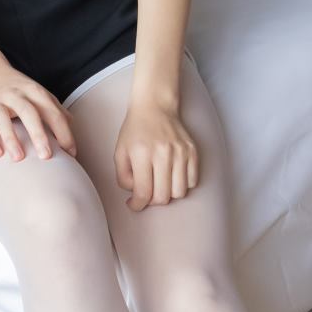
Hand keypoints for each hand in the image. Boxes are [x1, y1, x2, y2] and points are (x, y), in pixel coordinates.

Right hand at [0, 60, 78, 162]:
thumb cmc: (16, 88)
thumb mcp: (37, 92)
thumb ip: (54, 108)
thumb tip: (72, 125)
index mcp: (34, 91)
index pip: (52, 112)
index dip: (63, 132)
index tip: (70, 153)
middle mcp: (15, 94)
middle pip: (28, 112)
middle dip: (38, 134)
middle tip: (46, 156)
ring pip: (2, 118)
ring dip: (11, 138)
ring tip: (19, 158)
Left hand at [116, 94, 198, 209]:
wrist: (155, 106)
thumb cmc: (135, 130)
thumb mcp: (119, 152)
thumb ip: (123, 177)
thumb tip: (135, 195)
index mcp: (142, 154)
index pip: (143, 192)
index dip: (137, 205)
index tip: (134, 205)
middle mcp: (163, 153)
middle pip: (163, 196)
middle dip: (152, 201)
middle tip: (146, 194)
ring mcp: (181, 152)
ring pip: (180, 192)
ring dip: (168, 194)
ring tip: (160, 184)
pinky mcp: (192, 151)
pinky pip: (192, 181)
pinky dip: (182, 184)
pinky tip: (172, 176)